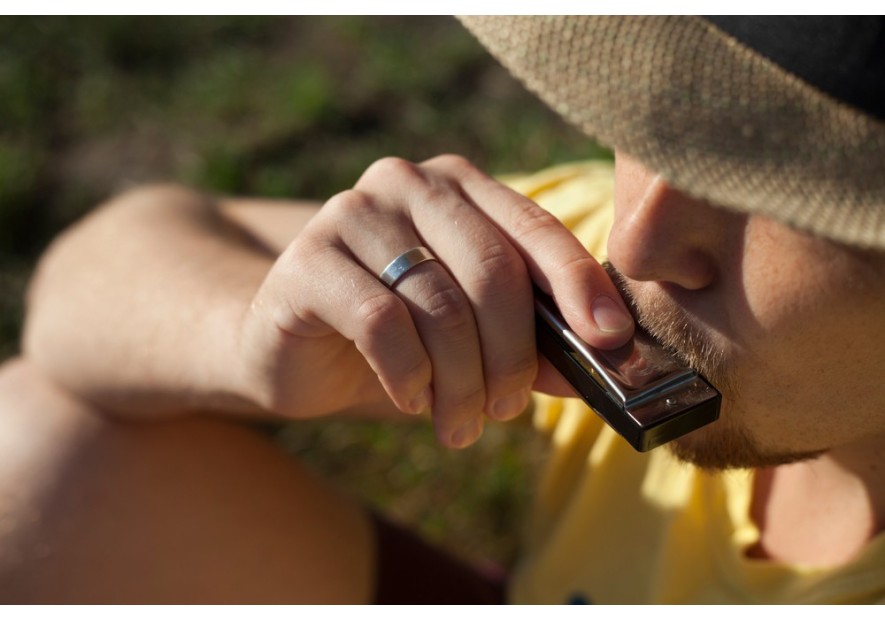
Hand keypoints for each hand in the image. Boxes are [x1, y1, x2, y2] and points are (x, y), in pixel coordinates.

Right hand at [238, 155, 633, 447]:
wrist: (294, 347)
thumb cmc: (397, 338)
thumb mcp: (473, 338)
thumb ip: (533, 341)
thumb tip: (602, 365)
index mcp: (458, 187)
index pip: (534, 228)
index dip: (578, 283)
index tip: (609, 340)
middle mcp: (407, 184)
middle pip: (492, 271)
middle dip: (512, 356)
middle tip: (507, 411)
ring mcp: (352, 213)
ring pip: (440, 306)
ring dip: (463, 383)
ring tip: (461, 424)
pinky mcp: (308, 260)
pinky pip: (384, 325)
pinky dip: (410, 377)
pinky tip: (411, 399)